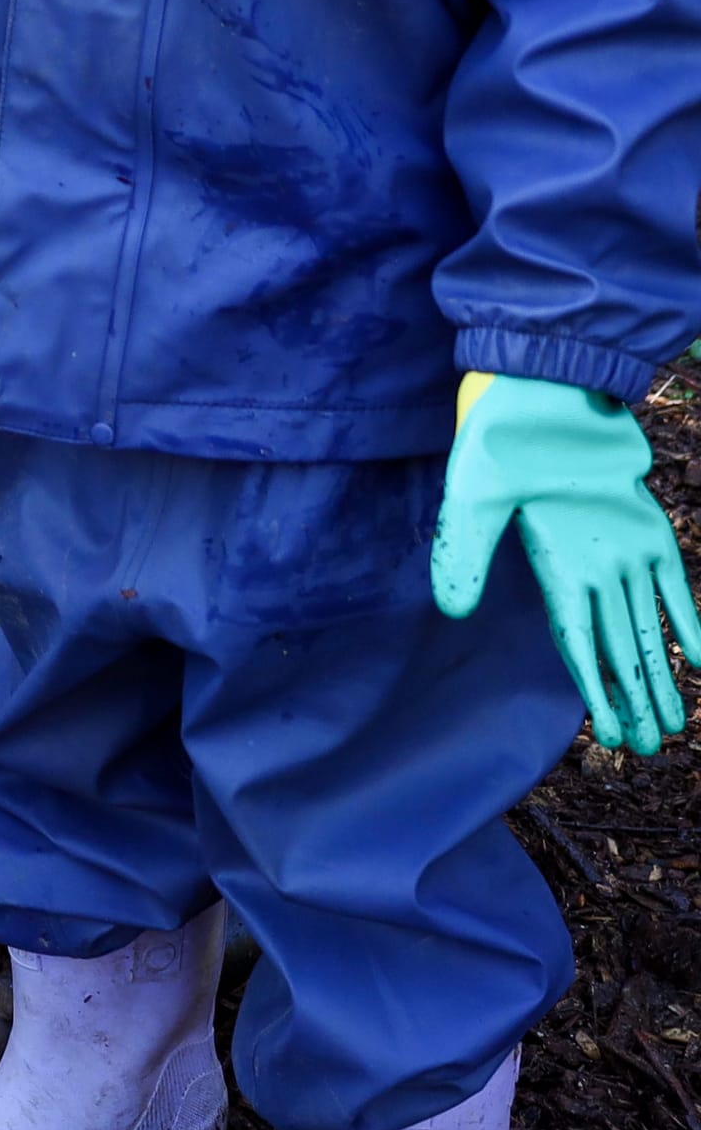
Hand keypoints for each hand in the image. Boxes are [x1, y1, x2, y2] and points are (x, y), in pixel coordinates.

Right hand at [432, 371, 700, 753]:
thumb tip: (452, 611)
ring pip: (647, 625)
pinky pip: (674, 585)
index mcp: (552, 564)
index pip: (577, 643)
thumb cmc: (502, 432)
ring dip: (661, 673)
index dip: (596, 692)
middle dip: (634, 698)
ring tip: (675, 725)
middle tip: (651, 749)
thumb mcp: (474, 491)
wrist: (549, 379)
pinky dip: (688, 621)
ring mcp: (622, 545)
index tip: (612, 739)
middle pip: (617, 647)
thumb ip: (465, 550)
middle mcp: (590, 564)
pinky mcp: (647, 524)